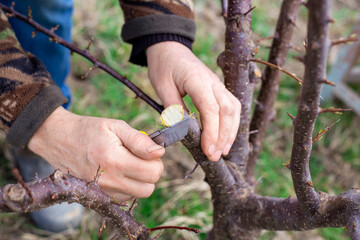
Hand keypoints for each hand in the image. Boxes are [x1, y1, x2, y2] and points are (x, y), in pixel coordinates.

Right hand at [28, 107, 164, 201]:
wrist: (58, 139)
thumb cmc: (89, 130)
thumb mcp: (115, 126)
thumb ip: (139, 140)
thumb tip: (159, 152)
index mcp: (115, 161)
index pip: (153, 173)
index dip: (156, 161)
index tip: (148, 151)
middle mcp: (109, 181)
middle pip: (148, 188)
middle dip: (150, 172)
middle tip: (140, 157)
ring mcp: (103, 192)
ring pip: (138, 194)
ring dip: (139, 180)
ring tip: (126, 162)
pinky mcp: (99, 196)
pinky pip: (125, 197)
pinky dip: (128, 186)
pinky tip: (118, 171)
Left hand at [147, 42, 240, 160]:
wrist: (170, 48)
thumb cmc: (164, 66)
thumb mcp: (162, 86)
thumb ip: (173, 107)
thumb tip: (182, 131)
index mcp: (198, 80)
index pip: (211, 109)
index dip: (211, 132)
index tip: (207, 150)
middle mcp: (213, 82)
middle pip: (228, 110)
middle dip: (224, 136)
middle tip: (215, 155)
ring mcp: (218, 85)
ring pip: (234, 109)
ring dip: (231, 131)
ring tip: (222, 151)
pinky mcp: (218, 89)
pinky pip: (231, 106)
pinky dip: (231, 123)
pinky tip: (224, 137)